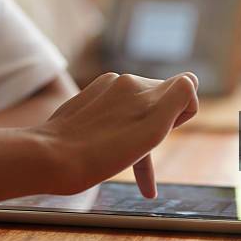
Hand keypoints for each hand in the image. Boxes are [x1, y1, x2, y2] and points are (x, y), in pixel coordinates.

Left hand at [39, 72, 198, 197]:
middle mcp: (126, 81)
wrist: (50, 159)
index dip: (181, 115)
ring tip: (119, 152)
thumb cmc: (103, 153)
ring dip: (138, 129)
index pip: (186, 88)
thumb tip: (189, 81)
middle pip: (161, 99)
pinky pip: (116, 110)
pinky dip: (119, 129)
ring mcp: (105, 88)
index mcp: (144, 87)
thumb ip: (178, 98)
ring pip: (138, 107)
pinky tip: (106, 148)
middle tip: (137, 148)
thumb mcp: (152, 130)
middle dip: (159, 123)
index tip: (160, 134)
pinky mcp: (88, 99)